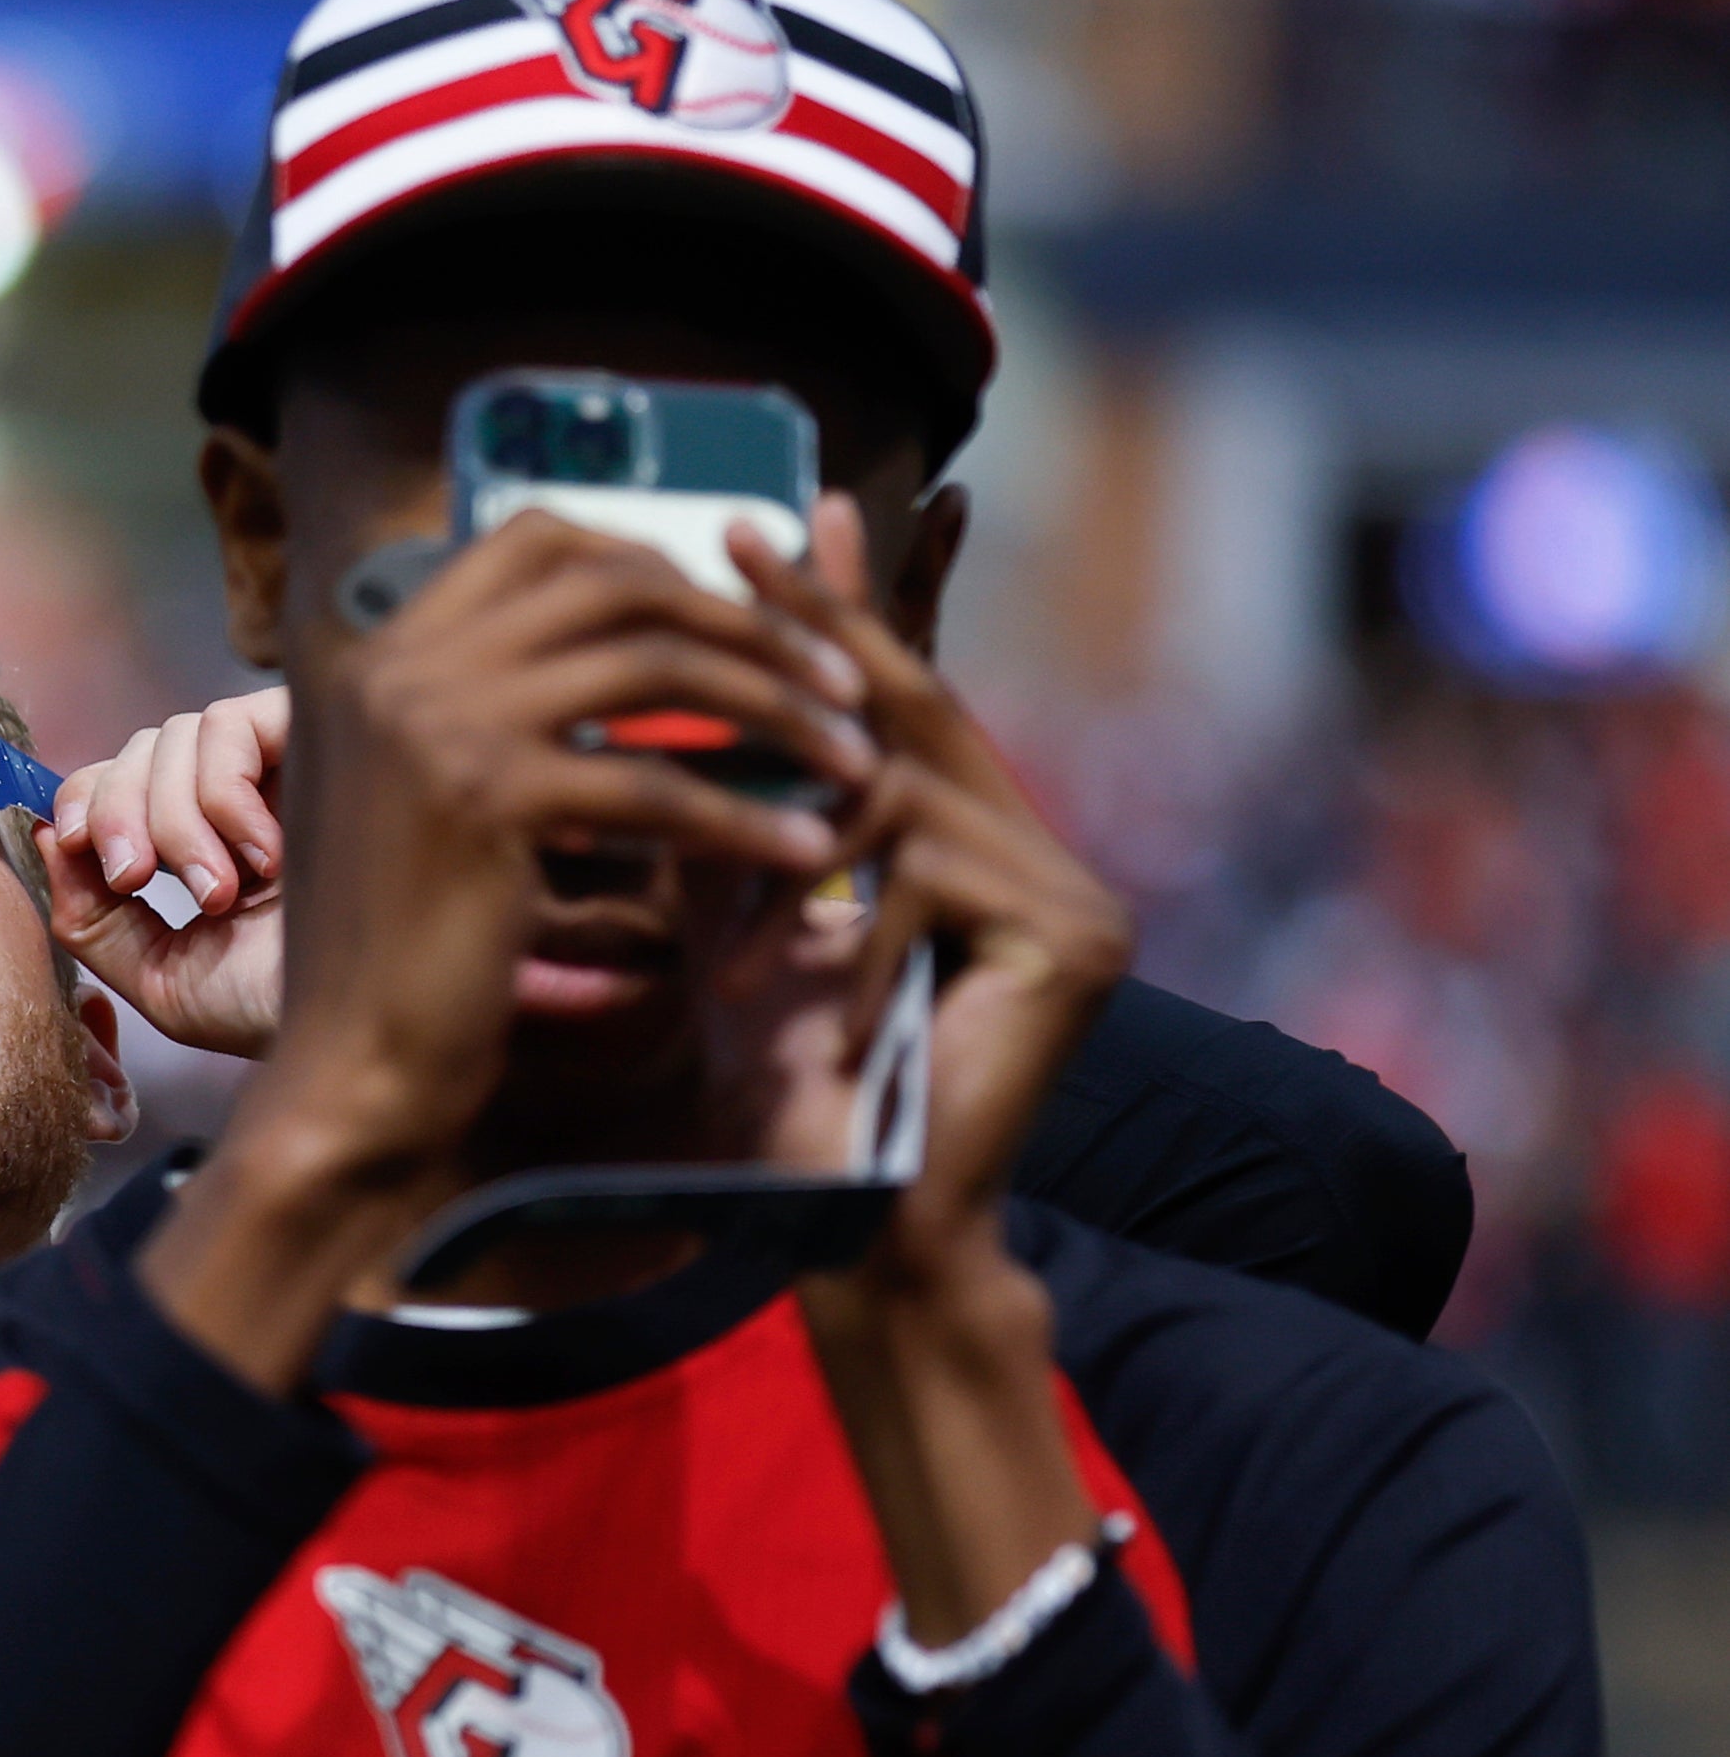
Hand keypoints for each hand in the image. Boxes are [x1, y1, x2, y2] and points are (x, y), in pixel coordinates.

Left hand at [48, 687, 290, 1055]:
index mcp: (208, 845)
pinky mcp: (319, 737)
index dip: (86, 802)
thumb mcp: (162, 979)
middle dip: (117, 811)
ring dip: (176, 820)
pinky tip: (263, 860)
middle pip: (142, 747)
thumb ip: (93, 919)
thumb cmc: (280, 1011)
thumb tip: (45, 835)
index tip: (83, 853)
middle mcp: (246, 798)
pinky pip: (230, 724)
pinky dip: (223, 794)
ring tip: (221, 894)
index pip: (121, 779)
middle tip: (137, 880)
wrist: (367, 1026)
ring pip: (179, 732)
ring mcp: (286, 766)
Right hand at [270, 508, 869, 1170]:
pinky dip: (747, 815)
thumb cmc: (404, 955)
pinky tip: (805, 848)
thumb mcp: (428, 801)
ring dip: (776, 703)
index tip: (733, 614)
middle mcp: (396, 665)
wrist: (348, 1069)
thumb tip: (629, 655)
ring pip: (654, 664)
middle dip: (744, 620)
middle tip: (836, 679)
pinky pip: (658, 782)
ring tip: (852, 756)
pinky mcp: (484, 799)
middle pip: (613, 582)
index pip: (536, 539)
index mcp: (378, 654)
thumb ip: (493, 714)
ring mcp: (433, 724)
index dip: (651, 560)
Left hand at [745, 497, 1136, 1302]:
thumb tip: (676, 693)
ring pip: (904, 796)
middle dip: (820, 629)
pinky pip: (926, 881)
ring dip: (805, 861)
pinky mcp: (1078, 943)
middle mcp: (1050, 857)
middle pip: (913, 718)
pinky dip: (853, 946)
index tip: (770, 521)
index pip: (899, 712)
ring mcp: (1080, 899)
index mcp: (981, 849)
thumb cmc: (790, 1097)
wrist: (850, 1234)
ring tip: (754, 957)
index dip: (839, 611)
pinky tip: (834, 1027)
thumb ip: (735, 820)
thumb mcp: (740, 929)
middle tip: (743, 536)